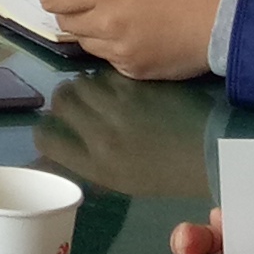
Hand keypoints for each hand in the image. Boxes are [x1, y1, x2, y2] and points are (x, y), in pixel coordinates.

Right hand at [33, 70, 215, 201]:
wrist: (208, 153)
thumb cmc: (164, 174)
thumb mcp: (119, 179)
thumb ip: (87, 161)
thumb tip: (57, 149)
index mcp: (94, 165)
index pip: (47, 139)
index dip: (45, 131)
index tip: (50, 127)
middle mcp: (101, 135)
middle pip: (61, 101)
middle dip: (64, 99)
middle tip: (76, 100)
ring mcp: (120, 107)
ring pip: (83, 81)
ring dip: (86, 84)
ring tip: (98, 90)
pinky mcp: (138, 87)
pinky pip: (109, 74)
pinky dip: (109, 78)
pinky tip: (120, 86)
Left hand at [37, 0, 227, 81]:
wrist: (222, 23)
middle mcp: (107, 25)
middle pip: (65, 24)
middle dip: (66, 12)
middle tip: (78, 4)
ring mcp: (119, 52)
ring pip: (84, 44)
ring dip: (88, 32)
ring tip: (109, 21)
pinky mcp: (133, 71)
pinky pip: (108, 59)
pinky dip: (111, 48)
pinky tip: (130, 38)